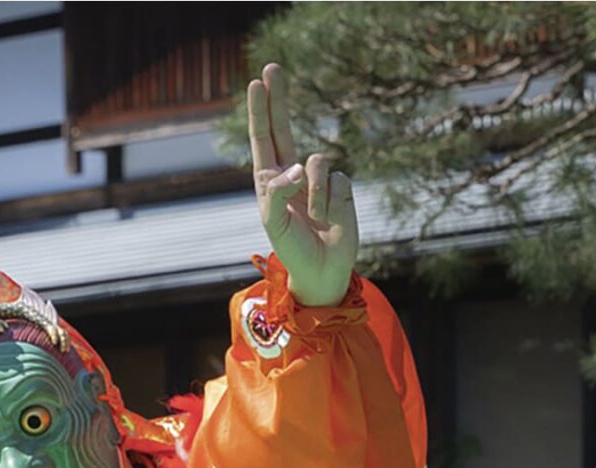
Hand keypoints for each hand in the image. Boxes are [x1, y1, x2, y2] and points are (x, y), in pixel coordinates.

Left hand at [249, 61, 357, 308]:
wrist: (323, 270)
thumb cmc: (293, 249)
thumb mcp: (274, 225)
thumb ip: (277, 194)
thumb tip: (297, 166)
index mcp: (269, 181)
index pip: (263, 138)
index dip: (260, 111)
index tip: (256, 83)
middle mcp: (291, 174)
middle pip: (284, 128)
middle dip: (279, 99)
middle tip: (273, 68)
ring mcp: (316, 179)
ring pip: (318, 161)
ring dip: (315, 192)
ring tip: (314, 216)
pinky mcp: (339, 187)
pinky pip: (337, 179)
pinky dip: (331, 200)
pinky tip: (330, 217)